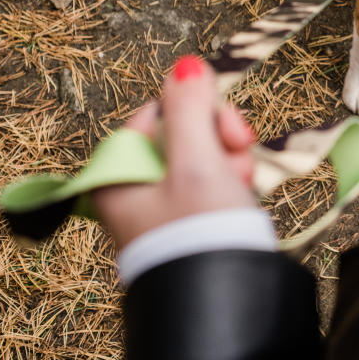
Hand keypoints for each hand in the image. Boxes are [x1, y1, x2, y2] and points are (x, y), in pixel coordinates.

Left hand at [92, 55, 258, 250]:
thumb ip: (191, 108)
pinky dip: (229, 184)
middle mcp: (131, 190)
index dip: (197, 112)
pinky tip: (240, 198)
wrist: (224, 296)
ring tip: (240, 185)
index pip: (157, 113)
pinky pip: (208, 185)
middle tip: (240, 150)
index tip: (230, 128)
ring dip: (228, 162)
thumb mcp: (197, 161)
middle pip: (180, 134)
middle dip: (218, 139)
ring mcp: (157, 209)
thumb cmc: (200, 232)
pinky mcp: (183, 225)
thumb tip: (186, 62)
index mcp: (118, 173)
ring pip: (199, 158)